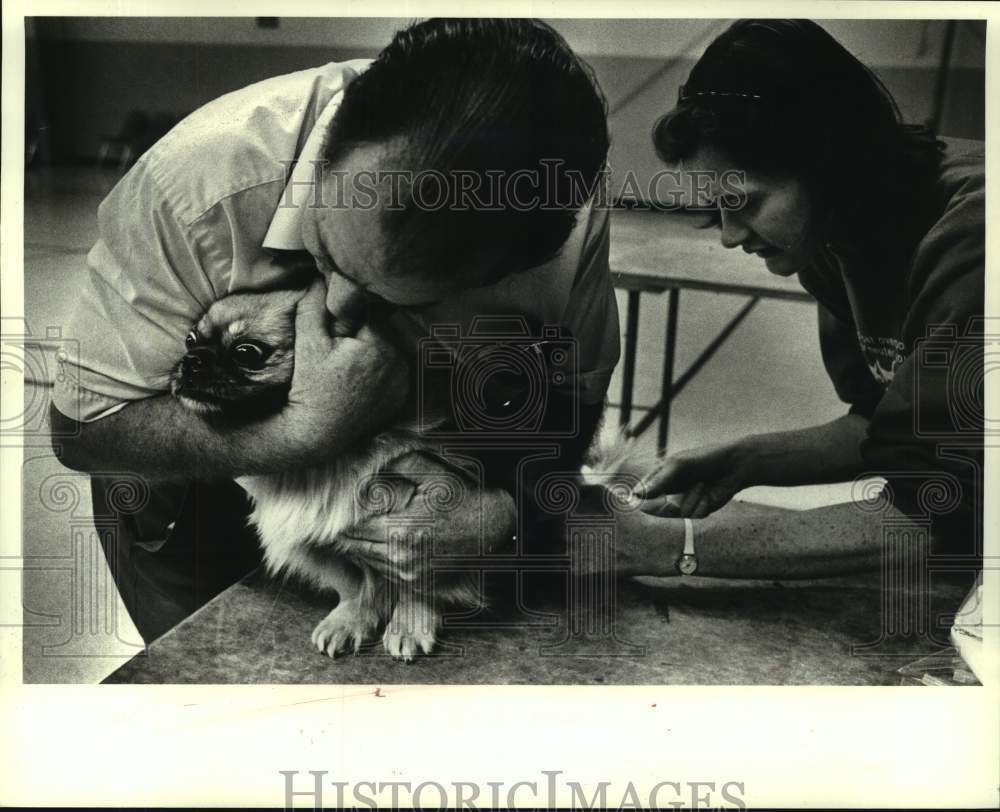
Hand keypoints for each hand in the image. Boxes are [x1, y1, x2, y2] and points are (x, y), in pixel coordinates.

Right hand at [281, 277, 408, 457]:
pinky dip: (380, 372)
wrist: (318, 431)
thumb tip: (322, 276)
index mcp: (380, 343)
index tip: (334, 341)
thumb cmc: (311, 385)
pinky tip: (360, 383)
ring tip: (348, 372)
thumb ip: (315, 305)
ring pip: (387, 351)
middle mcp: (400, 361)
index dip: (347, 324)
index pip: (367, 315)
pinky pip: (393, 371)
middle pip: (379, 333)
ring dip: (372, 353)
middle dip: (361, 337)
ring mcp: (404, 381)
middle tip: (338, 358)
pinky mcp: (402, 396)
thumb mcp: (308, 341)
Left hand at [340, 452, 516, 582]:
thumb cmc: (463, 499)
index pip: (352, 526)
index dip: (344, 513)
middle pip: (353, 544)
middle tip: (344, 513)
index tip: (341, 502)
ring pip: (364, 558)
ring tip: (362, 523)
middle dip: (347, 527)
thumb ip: (400, 464)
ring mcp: (406, 573)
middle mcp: (400, 557)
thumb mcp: (435, 474)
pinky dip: (376, 555)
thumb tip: (371, 454)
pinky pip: (380, 570)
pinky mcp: (413, 583)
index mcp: (400, 529)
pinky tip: (382, 538)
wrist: (493, 529)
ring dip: (359, 542)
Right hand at [634, 441, 749, 518]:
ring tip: (701, 485)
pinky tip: (708, 495)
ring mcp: (683, 503)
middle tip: (674, 499)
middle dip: (668, 505)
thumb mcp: (678, 465)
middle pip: (657, 510)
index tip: (642, 504)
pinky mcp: (697, 511)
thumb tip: (636, 494)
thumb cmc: (704, 459)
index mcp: (660, 478)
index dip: (641, 502)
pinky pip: (693, 516)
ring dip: (690, 499)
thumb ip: (658, 481)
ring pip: (677, 514)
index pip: (642, 494)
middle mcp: (669, 493)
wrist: (733, 466)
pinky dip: (701, 505)